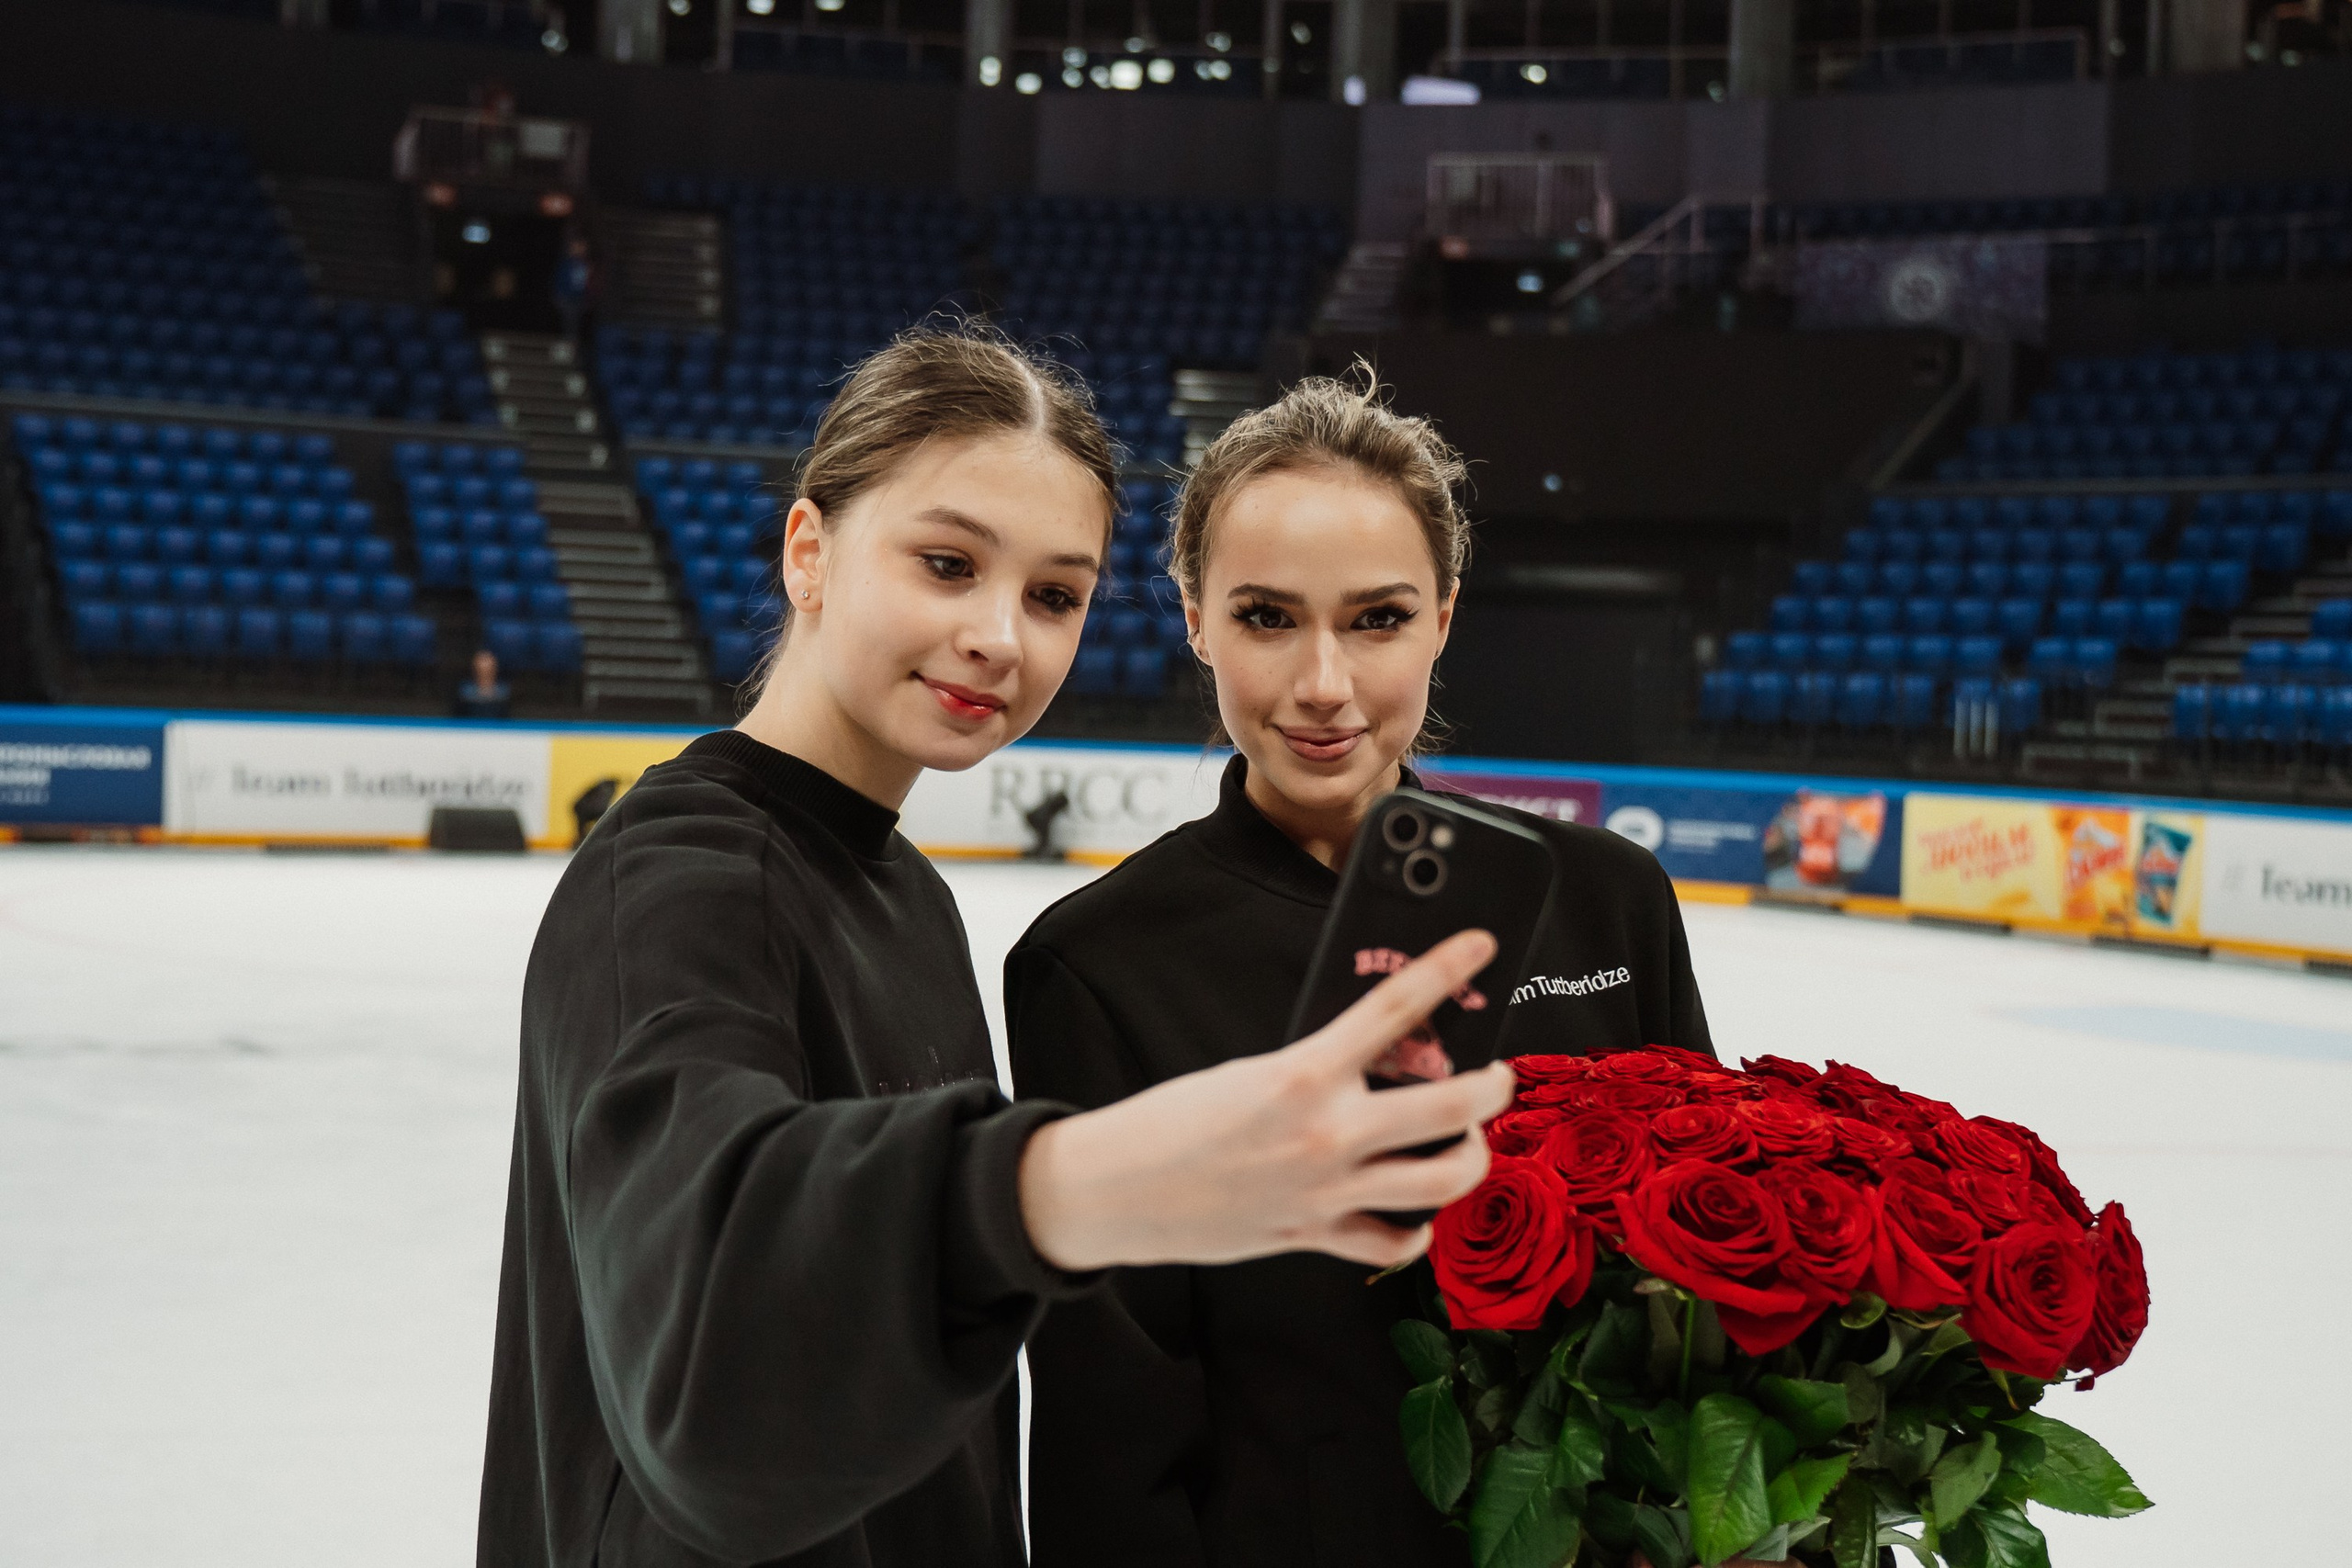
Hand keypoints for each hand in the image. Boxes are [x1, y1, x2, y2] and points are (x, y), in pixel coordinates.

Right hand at [1019, 929, 1516, 1271]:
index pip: (1396, 1007)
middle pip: (1454, 1107)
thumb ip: (1318, 1069)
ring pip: (1443, 1180)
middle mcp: (1328, 1134)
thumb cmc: (1171, 1122)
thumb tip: (1379, 1060)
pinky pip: (1394, 1242)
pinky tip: (1414, 1210)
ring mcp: (1329, 1191)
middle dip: (1494, 1085)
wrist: (1117, 1189)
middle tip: (1498, 1073)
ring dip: (1472, 1156)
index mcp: (1304, 1074)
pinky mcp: (1316, 1235)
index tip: (1482, 944)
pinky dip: (1414, 1229)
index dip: (1448, 967)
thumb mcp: (1250, 1071)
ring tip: (1467, 1138)